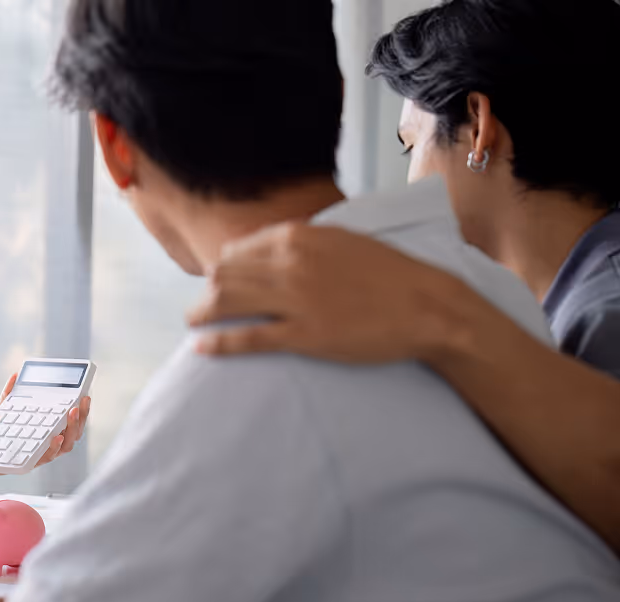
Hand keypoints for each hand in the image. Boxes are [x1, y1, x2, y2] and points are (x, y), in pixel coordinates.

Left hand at [0, 373, 92, 487]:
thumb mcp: (3, 411)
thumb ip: (11, 394)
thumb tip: (15, 375)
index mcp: (47, 431)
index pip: (70, 422)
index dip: (81, 411)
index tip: (85, 395)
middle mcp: (48, 443)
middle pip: (73, 433)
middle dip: (81, 417)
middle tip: (82, 401)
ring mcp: (41, 453)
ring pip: (66, 445)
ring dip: (72, 429)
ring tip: (71, 413)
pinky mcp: (31, 463)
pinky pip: (48, 457)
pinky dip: (55, 447)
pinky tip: (56, 436)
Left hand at [186, 222, 466, 363]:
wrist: (426, 306)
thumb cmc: (388, 274)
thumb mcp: (341, 241)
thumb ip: (303, 242)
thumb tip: (270, 248)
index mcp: (298, 236)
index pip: (238, 251)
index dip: (222, 268)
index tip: (216, 280)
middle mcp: (290, 264)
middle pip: (225, 276)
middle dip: (207, 291)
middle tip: (200, 306)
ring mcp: (295, 300)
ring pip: (228, 303)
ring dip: (202, 313)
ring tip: (193, 323)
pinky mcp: (303, 335)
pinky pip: (247, 338)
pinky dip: (218, 343)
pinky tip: (201, 347)